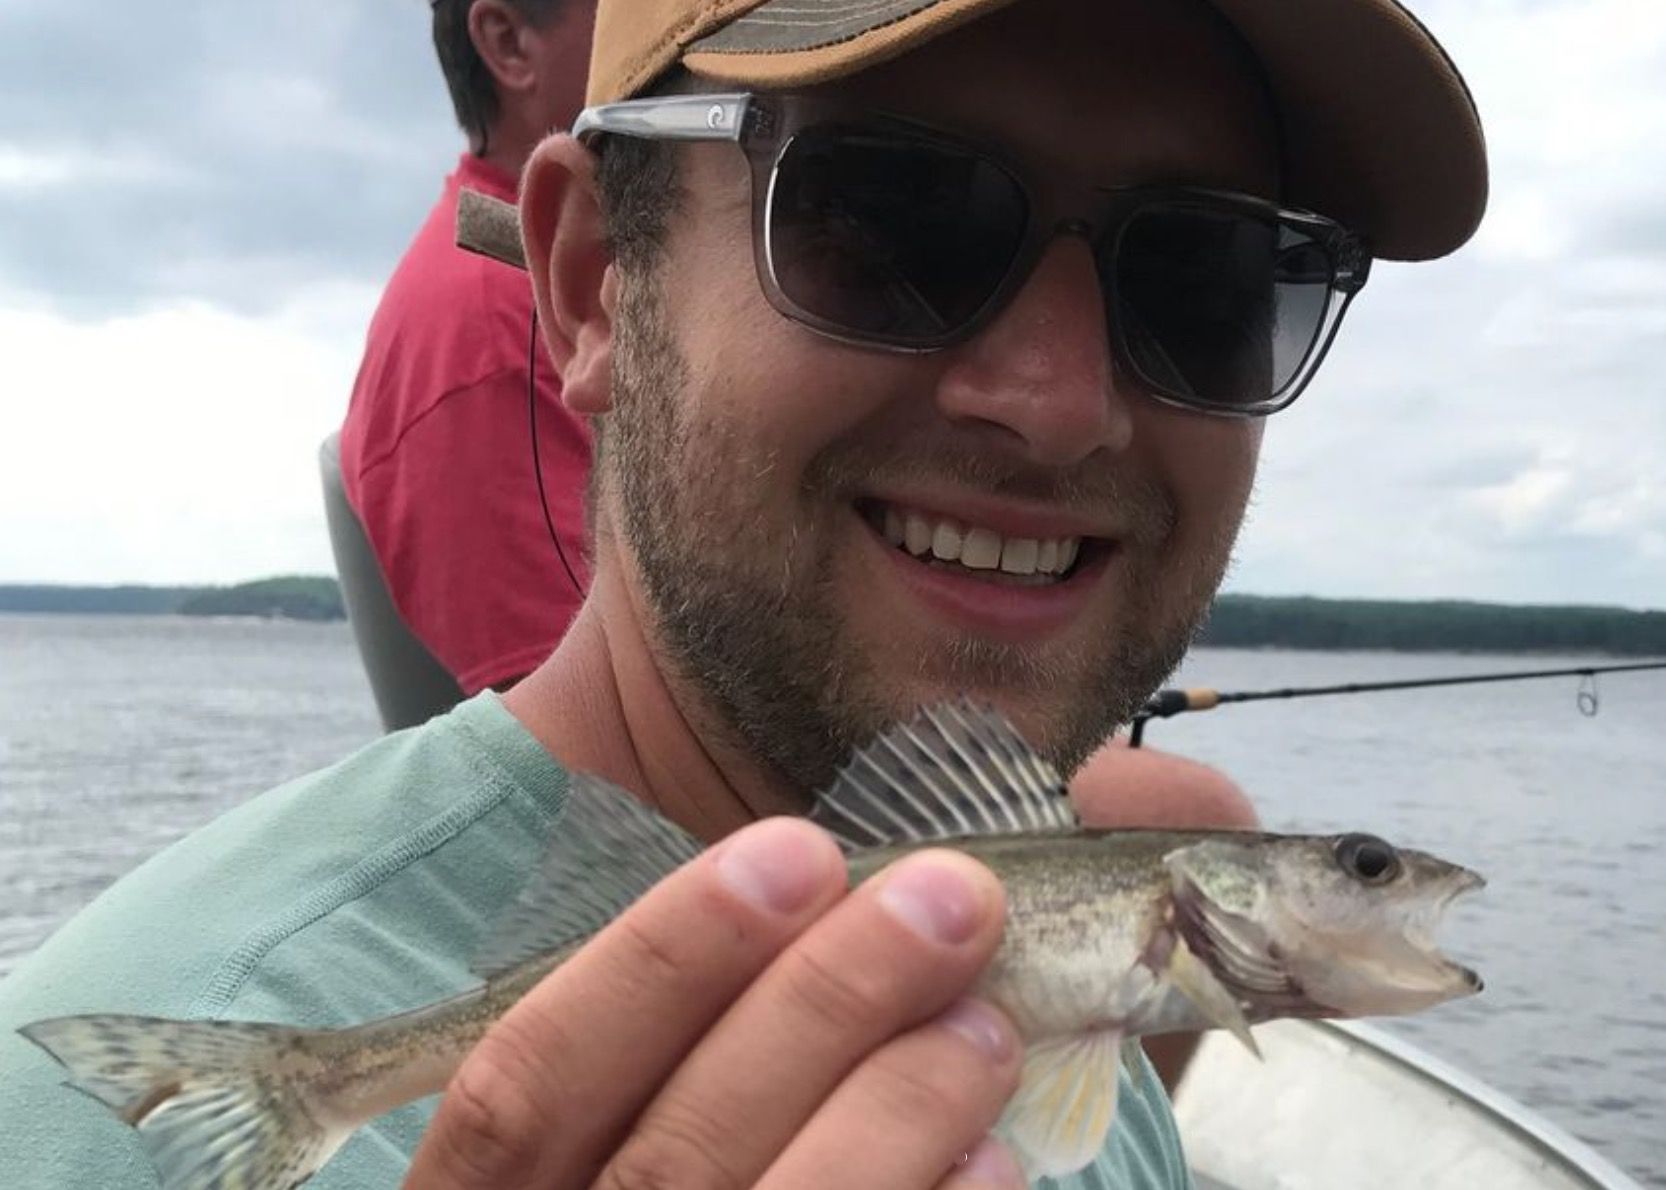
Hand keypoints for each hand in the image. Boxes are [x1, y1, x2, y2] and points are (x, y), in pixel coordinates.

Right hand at [405, 817, 1026, 1188]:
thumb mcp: (579, 1150)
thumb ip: (648, 1064)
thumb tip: (808, 926)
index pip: (523, 1086)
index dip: (659, 959)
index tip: (795, 852)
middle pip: (673, 1157)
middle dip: (824, 1004)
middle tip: (951, 899)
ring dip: (897, 1110)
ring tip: (984, 1025)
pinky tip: (989, 1160)